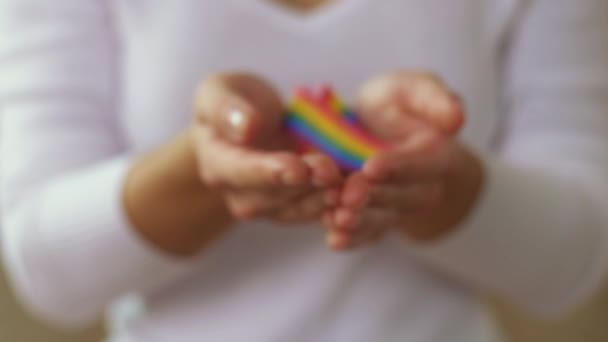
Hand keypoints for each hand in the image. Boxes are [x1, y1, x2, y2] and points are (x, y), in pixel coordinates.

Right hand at [192, 73, 341, 223]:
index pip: (242, 172)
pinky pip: (316, 210)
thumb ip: (226, 108)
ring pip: (299, 209)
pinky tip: (359, 190)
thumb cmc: (232, 102)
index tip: (297, 167)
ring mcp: (268, 206)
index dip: (270, 171)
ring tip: (351, 183)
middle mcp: (240, 194)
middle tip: (333, 171)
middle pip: (274, 196)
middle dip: (306, 185)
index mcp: (217, 164)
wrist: (248, 123)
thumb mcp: (218, 92)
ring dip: (326, 198)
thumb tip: (245, 127)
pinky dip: (338, 203)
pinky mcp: (294, 207)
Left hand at [325, 71, 482, 249]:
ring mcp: (395, 206)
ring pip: (381, 219)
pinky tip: (335, 240)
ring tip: (338, 221)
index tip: (372, 166)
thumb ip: (434, 99)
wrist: (375, 126)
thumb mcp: (414, 90)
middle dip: (373, 197)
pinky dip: (351, 238)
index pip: (421, 163)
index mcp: (435, 154)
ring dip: (360, 222)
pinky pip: (367, 233)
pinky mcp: (374, 217)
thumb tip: (455, 119)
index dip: (398, 166)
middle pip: (399, 196)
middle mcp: (420, 187)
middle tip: (348, 197)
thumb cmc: (398, 104)